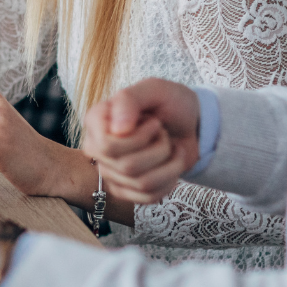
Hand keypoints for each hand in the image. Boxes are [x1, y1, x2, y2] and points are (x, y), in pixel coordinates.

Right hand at [81, 77, 200, 203]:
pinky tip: (171, 164)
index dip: (138, 138)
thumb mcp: (153, 89)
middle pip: (127, 167)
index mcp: (96, 120)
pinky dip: (170, 181)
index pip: (107, 146)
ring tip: (169, 147)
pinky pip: (148, 197)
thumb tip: (118, 130)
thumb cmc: (169, 102)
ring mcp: (110, 170)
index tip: (153, 122)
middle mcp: (97, 146)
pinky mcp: (126, 189)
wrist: (190, 122)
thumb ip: (129, 100)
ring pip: (141, 183)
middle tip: (162, 133)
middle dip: (158, 149)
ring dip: (168, 164)